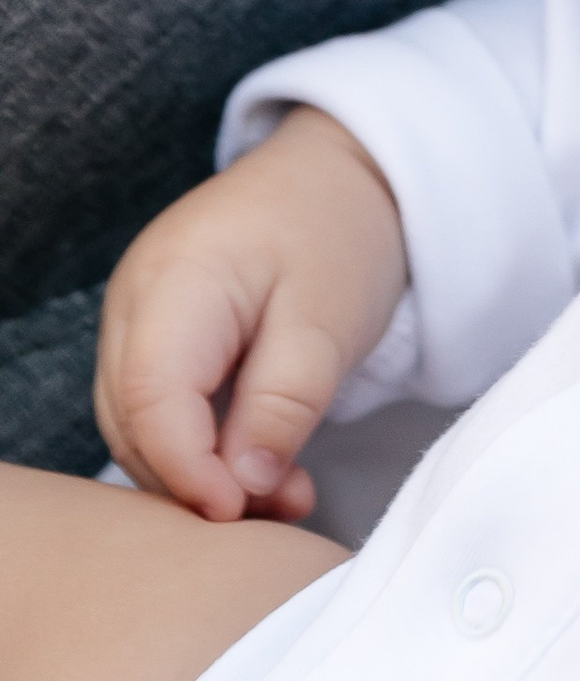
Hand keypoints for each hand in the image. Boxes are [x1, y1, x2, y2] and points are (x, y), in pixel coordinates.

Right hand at [95, 109, 408, 522]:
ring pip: (141, 425)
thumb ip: (284, 401)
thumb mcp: (328, 319)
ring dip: (204, 473)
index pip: (150, 400)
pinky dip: (205, 447)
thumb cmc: (339, 232)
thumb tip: (243, 484)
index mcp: (174, 282)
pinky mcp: (160, 333)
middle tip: (281, 507)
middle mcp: (136, 302)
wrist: (344, 170)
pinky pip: (161, 407)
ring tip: (286, 493)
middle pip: (134, 422)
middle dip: (197, 483)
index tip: (240, 510)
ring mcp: (139, 317)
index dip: (187, 471)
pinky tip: (264, 467)